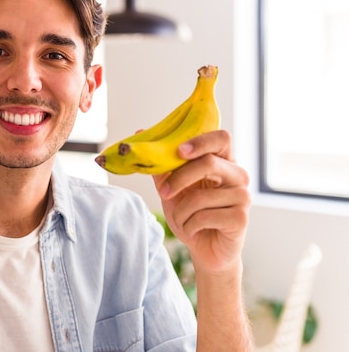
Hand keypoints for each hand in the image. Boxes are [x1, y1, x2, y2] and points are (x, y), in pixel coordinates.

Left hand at [153, 130, 249, 273]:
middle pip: (209, 163)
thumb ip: (160, 163)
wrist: (204, 249)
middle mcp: (238, 175)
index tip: (179, 151)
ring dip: (181, 211)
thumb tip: (140, 133)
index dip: (200, 141)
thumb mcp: (171, 187)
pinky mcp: (241, 218)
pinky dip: (190, 225)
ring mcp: (243, 196)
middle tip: (164, 192)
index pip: (221, 138)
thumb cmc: (190, 214)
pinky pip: (205, 216)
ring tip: (183, 219)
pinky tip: (194, 229)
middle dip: (179, 179)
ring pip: (201, 196)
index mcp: (223, 162)